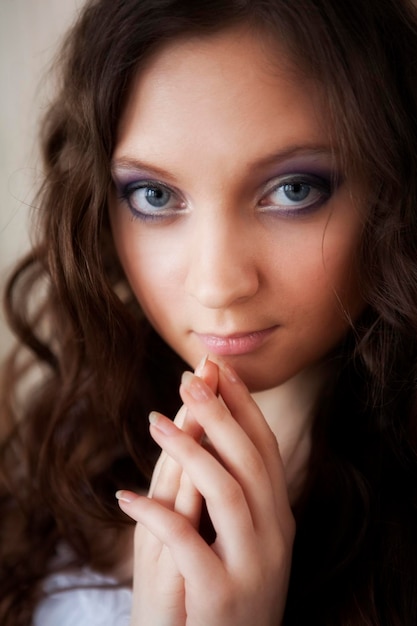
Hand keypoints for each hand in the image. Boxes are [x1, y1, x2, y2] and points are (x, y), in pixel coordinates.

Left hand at [117, 358, 294, 625]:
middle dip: (220, 413)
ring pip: (227, 492)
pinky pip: (187, 544)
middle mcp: (275, 535)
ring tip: (156, 421)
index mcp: (278, 516)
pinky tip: (126, 497)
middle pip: (249, 459)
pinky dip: (156, 515)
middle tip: (188, 378)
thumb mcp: (238, 537)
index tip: (221, 368)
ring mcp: (253, 565)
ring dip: (191, 450)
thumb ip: (231, 490)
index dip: (244, 405)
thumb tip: (209, 430)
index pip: (265, 447)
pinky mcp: (221, 595)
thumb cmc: (225, 588)